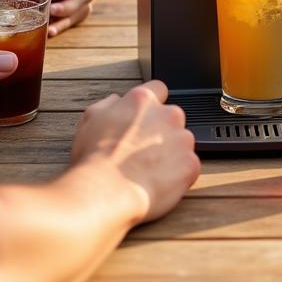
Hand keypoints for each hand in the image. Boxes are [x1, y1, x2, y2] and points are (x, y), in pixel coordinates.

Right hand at [72, 79, 199, 224]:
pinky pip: (189, 166)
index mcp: (143, 100)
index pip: (159, 89)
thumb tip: (118, 101)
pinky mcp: (190, 164)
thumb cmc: (94, 158)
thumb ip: (110, 104)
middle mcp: (167, 114)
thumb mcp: (91, 117)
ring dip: (171, 152)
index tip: (145, 119)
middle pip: (172, 117)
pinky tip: (158, 182)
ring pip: (182, 142)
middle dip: (161, 131)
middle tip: (142, 151)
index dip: (151, 106)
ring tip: (149, 170)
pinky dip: (178, 175)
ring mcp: (182, 139)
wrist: (105, 191)